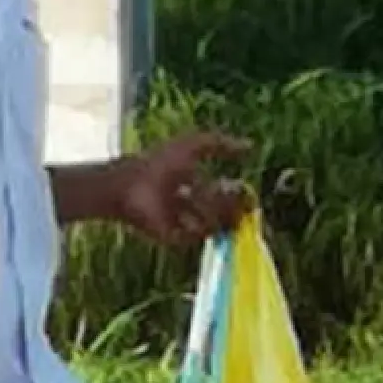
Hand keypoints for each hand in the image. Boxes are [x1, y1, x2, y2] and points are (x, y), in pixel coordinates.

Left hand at [117, 132, 250, 249]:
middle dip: (232, 205)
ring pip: (215, 224)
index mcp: (195, 184)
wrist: (132, 185)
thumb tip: (250, 145)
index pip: (226, 194)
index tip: (248, 192)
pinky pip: (200, 235)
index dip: (238, 194)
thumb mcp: (193, 145)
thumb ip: (221, 143)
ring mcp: (184, 223)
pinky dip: (201, 224)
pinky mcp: (176, 238)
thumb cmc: (159, 163)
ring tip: (202, 198)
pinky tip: (191, 211)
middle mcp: (191, 206)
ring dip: (214, 210)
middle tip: (237, 200)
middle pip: (224, 212)